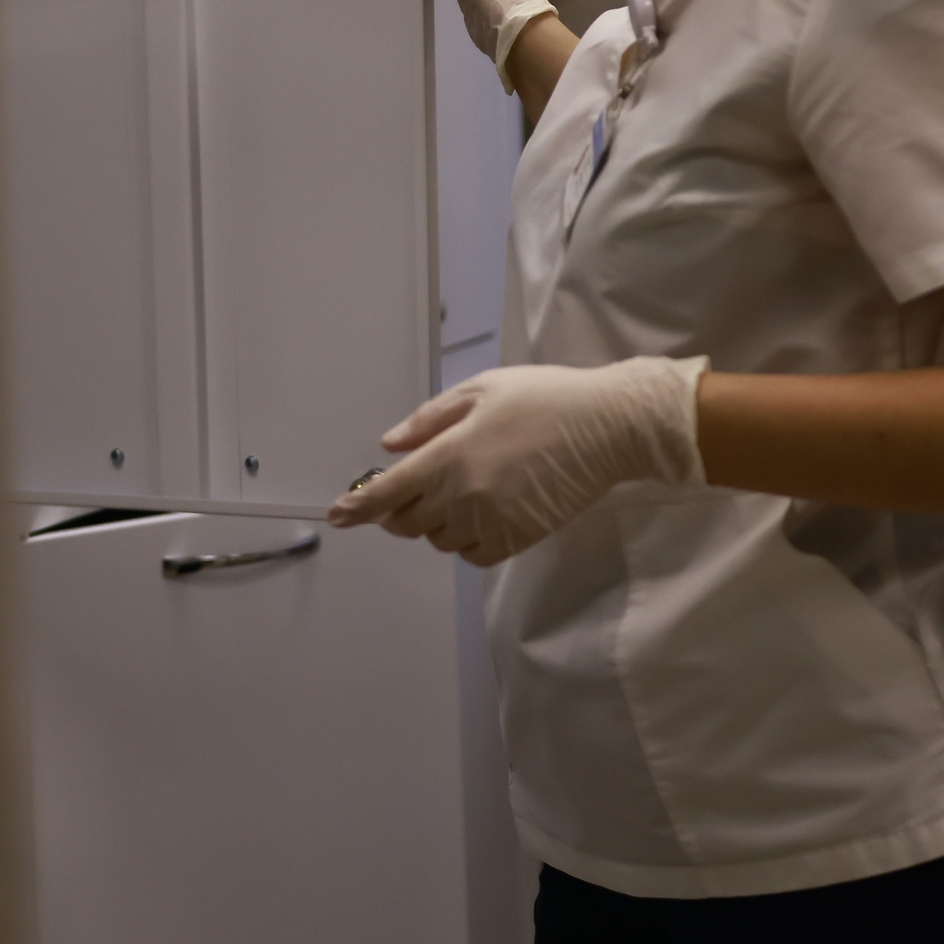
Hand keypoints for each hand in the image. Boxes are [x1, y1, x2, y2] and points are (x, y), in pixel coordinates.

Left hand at [327, 357, 707, 564]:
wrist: (607, 428)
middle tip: (413, 488)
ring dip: (437, 523)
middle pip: (408, 523)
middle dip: (399, 511)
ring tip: (461, 492)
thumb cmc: (544, 398)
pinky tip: (483, 514)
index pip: (387, 493)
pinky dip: (467, 540)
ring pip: (440, 541)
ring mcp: (492, 522)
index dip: (356, 507)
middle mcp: (464, 495)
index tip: (337, 516)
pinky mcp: (519, 539)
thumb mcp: (482, 389)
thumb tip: (389, 446)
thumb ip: (430, 419)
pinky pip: (474, 554)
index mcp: (450, 455)